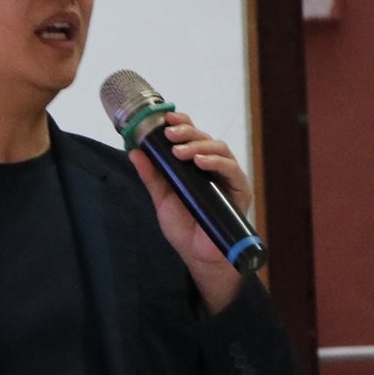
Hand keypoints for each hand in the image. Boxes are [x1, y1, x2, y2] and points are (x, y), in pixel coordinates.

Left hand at [127, 113, 252, 314]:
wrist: (198, 256)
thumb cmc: (184, 227)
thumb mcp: (162, 199)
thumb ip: (151, 176)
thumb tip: (134, 152)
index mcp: (195, 165)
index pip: (192, 136)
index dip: (182, 123)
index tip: (166, 118)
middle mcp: (213, 167)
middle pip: (205, 138)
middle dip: (187, 132)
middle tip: (170, 135)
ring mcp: (227, 177)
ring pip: (220, 148)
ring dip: (199, 145)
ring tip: (181, 151)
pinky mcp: (239, 190)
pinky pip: (232, 169)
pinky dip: (217, 162)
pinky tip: (201, 162)